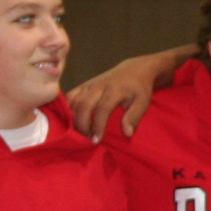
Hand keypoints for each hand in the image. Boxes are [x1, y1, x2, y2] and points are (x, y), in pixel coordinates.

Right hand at [67, 48, 187, 138]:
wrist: (134, 70)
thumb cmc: (139, 89)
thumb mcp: (143, 102)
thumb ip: (134, 117)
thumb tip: (127, 134)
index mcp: (115, 90)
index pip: (103, 109)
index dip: (98, 126)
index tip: (97, 140)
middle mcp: (99, 85)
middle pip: (84, 105)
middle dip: (83, 125)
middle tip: (88, 140)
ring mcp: (90, 84)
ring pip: (74, 101)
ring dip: (74, 119)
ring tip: (81, 133)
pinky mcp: (84, 85)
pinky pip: (70, 96)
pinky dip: (67, 109)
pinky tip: (71, 122)